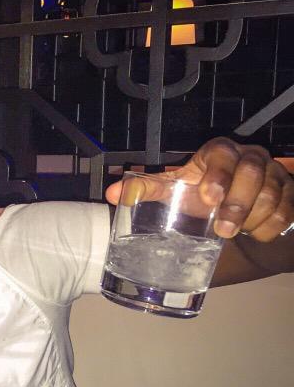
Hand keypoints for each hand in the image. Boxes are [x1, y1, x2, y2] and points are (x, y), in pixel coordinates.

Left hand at [105, 138, 293, 239]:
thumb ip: (147, 188)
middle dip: (239, 203)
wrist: (236, 202)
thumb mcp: (175, 188)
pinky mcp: (290, 192)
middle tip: (224, 230)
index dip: (218, 173)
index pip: (222, 152)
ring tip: (239, 232)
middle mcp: (249, 158)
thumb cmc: (201, 191)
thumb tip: (110, 194)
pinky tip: (258, 234)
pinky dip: (273, 227)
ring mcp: (274, 173)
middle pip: (253, 172)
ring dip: (255, 217)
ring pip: (274, 193)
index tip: (208, 197)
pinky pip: (289, 210)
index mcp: (219, 153)